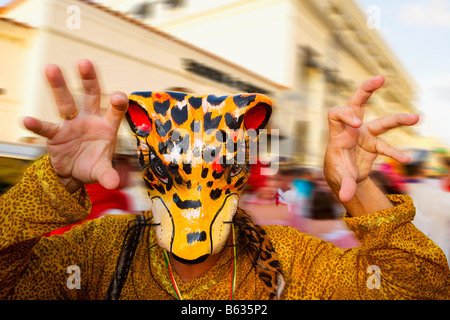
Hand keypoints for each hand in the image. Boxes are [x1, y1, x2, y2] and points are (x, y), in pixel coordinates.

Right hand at [23, 60, 128, 191]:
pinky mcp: (56, 134)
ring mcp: (72, 124)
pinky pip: (46, 127)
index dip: (118, 102)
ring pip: (66, 102)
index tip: (118, 96)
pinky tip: (27, 120)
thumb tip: (114, 184)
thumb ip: (108, 175)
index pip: (115, 110)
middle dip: (89, 79)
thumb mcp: (102, 172)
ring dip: (59, 86)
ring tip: (51, 68)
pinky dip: (37, 124)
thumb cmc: (93, 166)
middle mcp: (90, 119)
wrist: (75, 174)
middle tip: (85, 62)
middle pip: (91, 95)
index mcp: (107, 126)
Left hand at [324, 75, 418, 202]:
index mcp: (337, 133)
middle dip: (366, 89)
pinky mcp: (373, 143)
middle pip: (356, 103)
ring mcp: (364, 135)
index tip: (357, 123)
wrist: (342, 176)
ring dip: (398, 120)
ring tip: (416, 118)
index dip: (345, 114)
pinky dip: (395, 153)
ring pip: (381, 122)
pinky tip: (405, 160)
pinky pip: (387, 146)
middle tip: (380, 78)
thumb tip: (346, 197)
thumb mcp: (340, 179)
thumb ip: (344, 186)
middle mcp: (351, 130)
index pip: (335, 114)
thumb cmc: (337, 172)